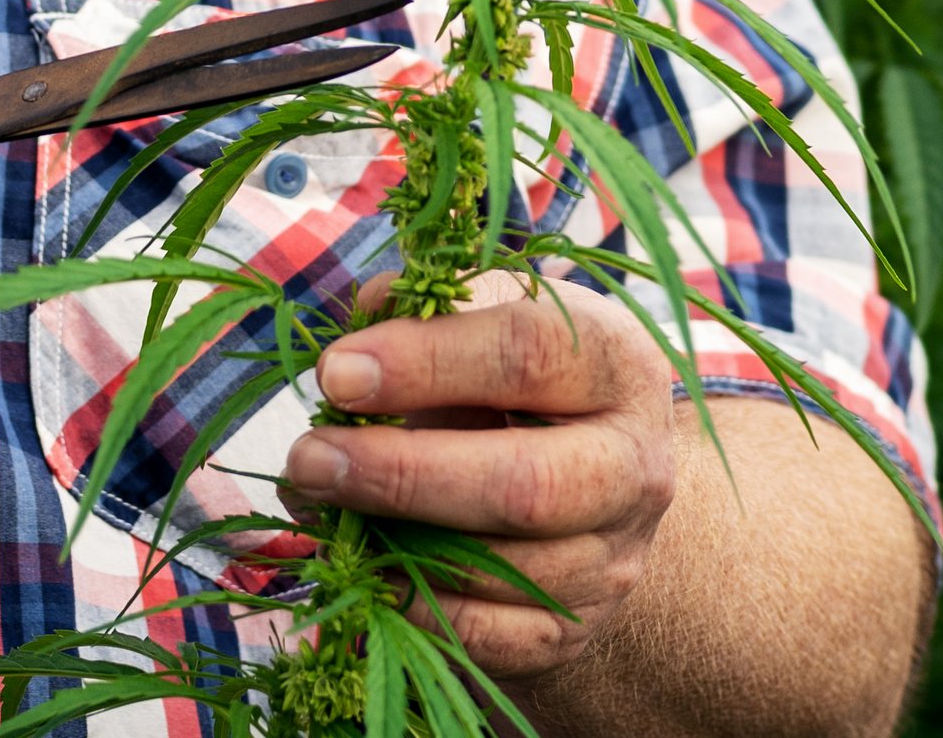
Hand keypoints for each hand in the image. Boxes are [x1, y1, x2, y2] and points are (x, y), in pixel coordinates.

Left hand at [278, 271, 678, 681]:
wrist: (592, 470)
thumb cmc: (520, 372)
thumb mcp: (492, 312)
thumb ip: (428, 305)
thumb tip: (356, 331)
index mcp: (618, 364)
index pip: (528, 355)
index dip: (423, 363)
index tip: (336, 372)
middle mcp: (635, 467)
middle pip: (523, 486)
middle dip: (399, 474)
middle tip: (308, 457)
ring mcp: (613, 558)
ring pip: (498, 569)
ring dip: (388, 542)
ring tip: (317, 504)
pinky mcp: (574, 629)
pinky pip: (483, 636)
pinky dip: (409, 604)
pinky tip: (360, 562)